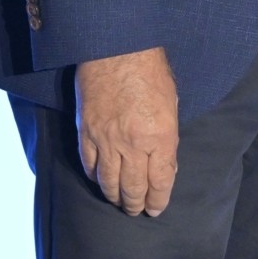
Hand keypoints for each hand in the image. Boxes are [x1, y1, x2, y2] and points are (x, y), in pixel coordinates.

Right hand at [74, 46, 179, 215]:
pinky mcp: (86, 132)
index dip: (158, 199)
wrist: (118, 48)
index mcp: (160, 136)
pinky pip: (89, 164)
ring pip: (108, 182)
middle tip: (137, 211)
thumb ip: (167, 139)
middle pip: (133, 188)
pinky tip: (99, 180)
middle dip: (136, 204)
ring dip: (115, 196)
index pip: (160, 181)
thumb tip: (165, 166)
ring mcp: (106, 139)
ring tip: (119, 202)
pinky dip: (94, 177)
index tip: (156, 208)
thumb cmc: (150, 72)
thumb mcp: (171, 105)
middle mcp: (133, 143)